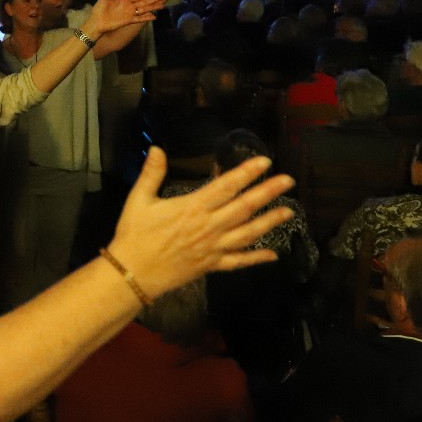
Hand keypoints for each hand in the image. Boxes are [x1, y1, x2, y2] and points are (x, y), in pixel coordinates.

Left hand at [81, 0, 173, 37]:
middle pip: (145, 1)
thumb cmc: (99, 10)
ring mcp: (129, 14)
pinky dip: (146, 18)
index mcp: (125, 0)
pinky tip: (153, 17)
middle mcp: (129, 6)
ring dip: (153, 7)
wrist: (95, 22)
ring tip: (163, 4)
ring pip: (144, 9)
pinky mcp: (127, 21)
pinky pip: (138, 19)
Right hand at [106, 147, 293, 297]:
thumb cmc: (135, 236)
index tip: (265, 162)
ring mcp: (213, 247)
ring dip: (270, 222)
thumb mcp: (138, 200)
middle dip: (268, 192)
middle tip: (289, 181)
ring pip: (248, 233)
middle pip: (245, 207)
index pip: (226, 186)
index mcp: (193, 207)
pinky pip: (239, 261)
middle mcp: (209, 226)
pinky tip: (273, 255)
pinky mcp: (212, 265)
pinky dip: (257, 258)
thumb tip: (158, 148)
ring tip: (289, 212)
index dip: (247, 173)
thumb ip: (151, 173)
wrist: (133, 274)